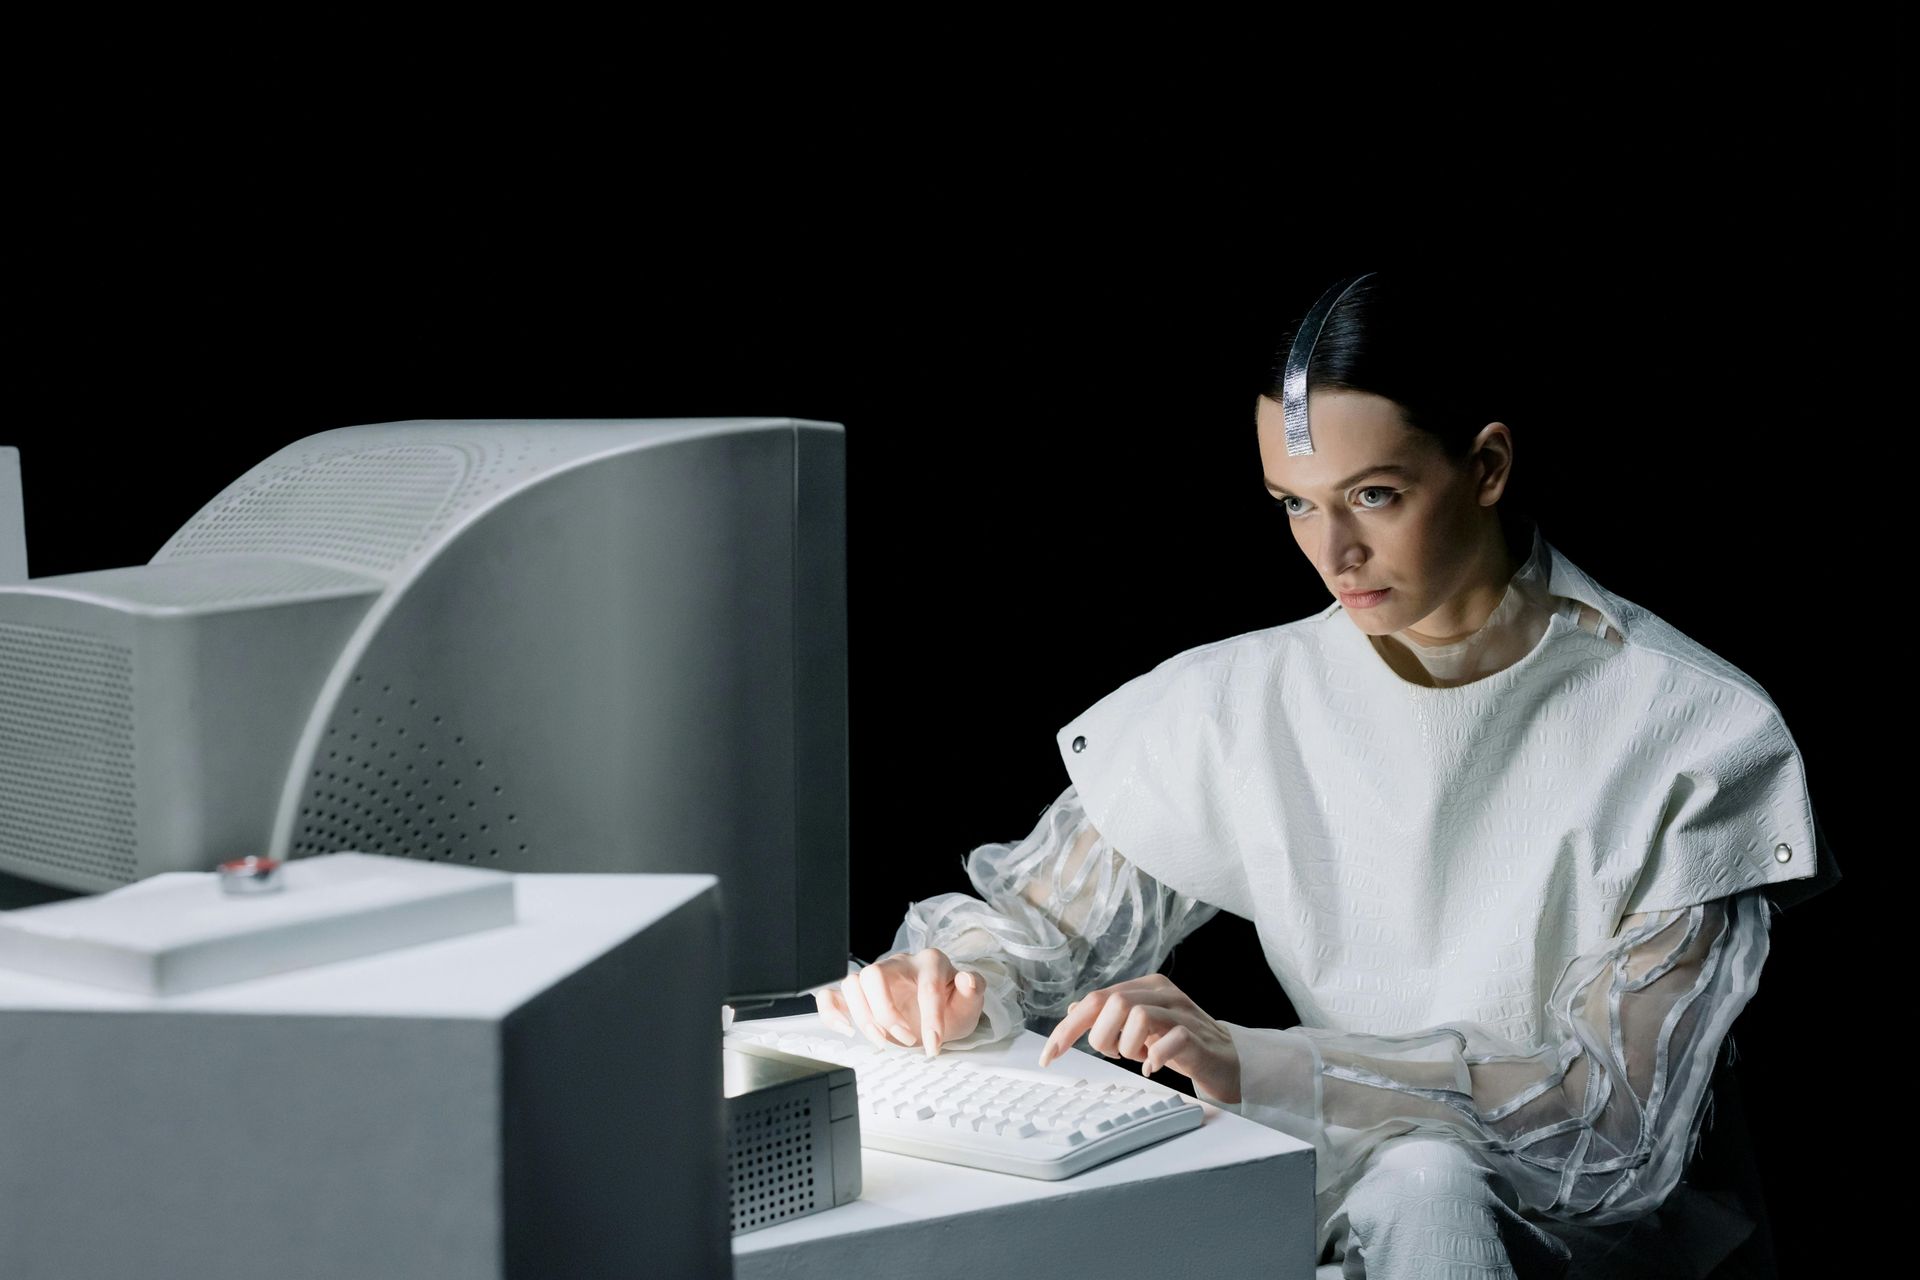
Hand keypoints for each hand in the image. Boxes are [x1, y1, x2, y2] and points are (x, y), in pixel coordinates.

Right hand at [811, 948, 985, 1056]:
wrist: (938, 1012)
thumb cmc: (952, 1004)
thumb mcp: (970, 1001)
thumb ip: (974, 988)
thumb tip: (968, 979)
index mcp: (929, 962)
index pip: (926, 985)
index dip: (930, 1018)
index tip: (933, 1047)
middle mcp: (899, 964)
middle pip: (874, 974)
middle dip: (887, 1013)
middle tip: (905, 1038)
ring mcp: (876, 978)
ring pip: (853, 984)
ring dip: (864, 1017)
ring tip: (884, 1041)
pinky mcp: (860, 995)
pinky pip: (833, 994)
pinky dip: (832, 1012)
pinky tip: (846, 1030)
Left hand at [1036, 973, 1240, 1102]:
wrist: (1227, 1060)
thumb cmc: (1179, 1044)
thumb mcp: (1140, 1027)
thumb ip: (1111, 1015)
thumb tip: (1074, 1010)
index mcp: (1145, 987)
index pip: (1096, 999)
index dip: (1068, 1028)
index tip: (1049, 1056)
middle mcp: (1163, 993)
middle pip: (1113, 1003)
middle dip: (1102, 1037)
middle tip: (1116, 1054)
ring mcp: (1183, 1013)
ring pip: (1138, 1015)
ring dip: (1127, 1046)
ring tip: (1138, 1057)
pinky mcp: (1198, 1038)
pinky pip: (1170, 1040)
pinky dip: (1154, 1058)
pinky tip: (1153, 1067)